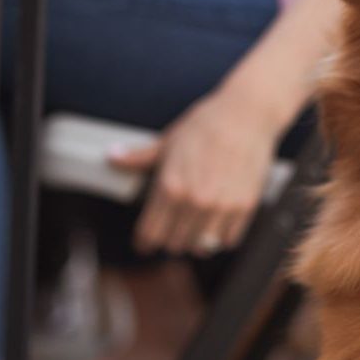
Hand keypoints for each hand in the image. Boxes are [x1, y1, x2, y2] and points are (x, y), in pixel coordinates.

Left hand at [109, 92, 275, 256]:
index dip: (144, 242)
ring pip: (201, 247)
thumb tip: (112, 157)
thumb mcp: (169, 141)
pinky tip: (218, 223)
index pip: (150, 234)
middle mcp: (193, 201)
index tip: (145, 243)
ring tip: (196, 228)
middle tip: (173, 228)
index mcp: (170, 186)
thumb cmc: (207, 123)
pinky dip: (222, 236)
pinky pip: (229, 240)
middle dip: (170, 238)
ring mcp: (221, 206)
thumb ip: (140, 157)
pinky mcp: (245, 206)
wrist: (247, 113)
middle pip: (174, 244)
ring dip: (196, 240)